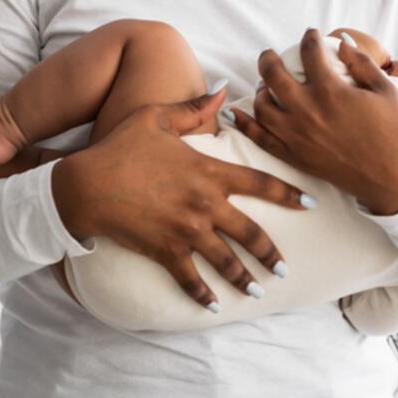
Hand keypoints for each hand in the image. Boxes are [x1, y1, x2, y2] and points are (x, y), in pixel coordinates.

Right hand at [50, 90, 315, 308]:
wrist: (86, 184)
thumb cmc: (121, 147)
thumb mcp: (158, 118)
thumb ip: (194, 109)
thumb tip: (223, 91)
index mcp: (209, 172)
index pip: (260, 183)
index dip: (288, 194)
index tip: (311, 203)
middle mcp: (205, 204)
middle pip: (250, 232)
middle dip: (270, 252)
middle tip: (285, 268)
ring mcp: (187, 231)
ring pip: (226, 260)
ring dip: (244, 278)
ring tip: (259, 290)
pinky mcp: (165, 251)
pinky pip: (189, 278)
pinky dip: (202, 296)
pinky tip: (213, 307)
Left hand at [226, 28, 397, 214]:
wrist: (392, 176)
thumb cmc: (395, 131)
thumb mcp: (385, 89)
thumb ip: (361, 62)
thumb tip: (342, 42)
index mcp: (331, 91)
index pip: (310, 52)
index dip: (309, 38)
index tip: (311, 34)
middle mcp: (307, 111)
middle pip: (273, 74)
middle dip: (269, 58)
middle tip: (272, 54)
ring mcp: (297, 136)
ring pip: (261, 105)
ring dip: (259, 89)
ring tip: (265, 85)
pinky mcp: (294, 156)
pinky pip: (260, 138)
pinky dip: (244, 123)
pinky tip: (237, 113)